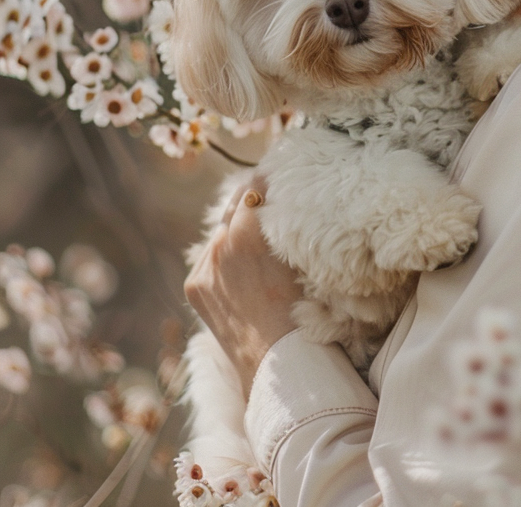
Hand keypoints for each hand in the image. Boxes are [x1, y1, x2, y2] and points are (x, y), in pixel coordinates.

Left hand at [184, 175, 302, 397]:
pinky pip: (211, 257)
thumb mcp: (304, 257)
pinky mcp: (195, 285)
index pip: (256, 185)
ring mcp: (204, 265)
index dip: (270, 178)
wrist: (279, 366)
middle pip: (237, 202)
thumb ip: (288, 225)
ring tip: (259, 238)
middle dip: (254, 199)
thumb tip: (287, 201)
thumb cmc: (306, 312)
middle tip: (272, 196)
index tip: (281, 172)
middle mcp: (222, 242)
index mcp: (250, 232)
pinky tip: (243, 268)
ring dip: (238, 228)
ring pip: (223, 231)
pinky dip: (224, 256)